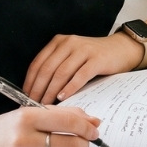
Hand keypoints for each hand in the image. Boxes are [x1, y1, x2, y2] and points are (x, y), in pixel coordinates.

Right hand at [0, 105, 100, 146]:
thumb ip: (65, 115)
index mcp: (27, 118)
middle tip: (81, 142)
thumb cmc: (10, 128)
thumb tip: (96, 123)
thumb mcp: (33, 114)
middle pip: (71, 144)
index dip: (87, 127)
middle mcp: (23, 141)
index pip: (69, 121)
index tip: (93, 130)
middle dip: (82, 143)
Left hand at [24, 31, 141, 103]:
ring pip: (61, 73)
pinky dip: (69, 88)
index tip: (24, 96)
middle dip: (38, 89)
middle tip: (33, 104)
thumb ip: (57, 68)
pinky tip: (63, 98)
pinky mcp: (96, 59)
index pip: (38, 62)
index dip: (30, 81)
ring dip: (51, 91)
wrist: (121, 49)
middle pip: (47, 68)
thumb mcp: (72, 57)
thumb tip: (38, 91)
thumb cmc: (94, 57)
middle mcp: (69, 43)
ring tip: (46, 104)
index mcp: (59, 42)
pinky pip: (79, 75)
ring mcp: (83, 50)